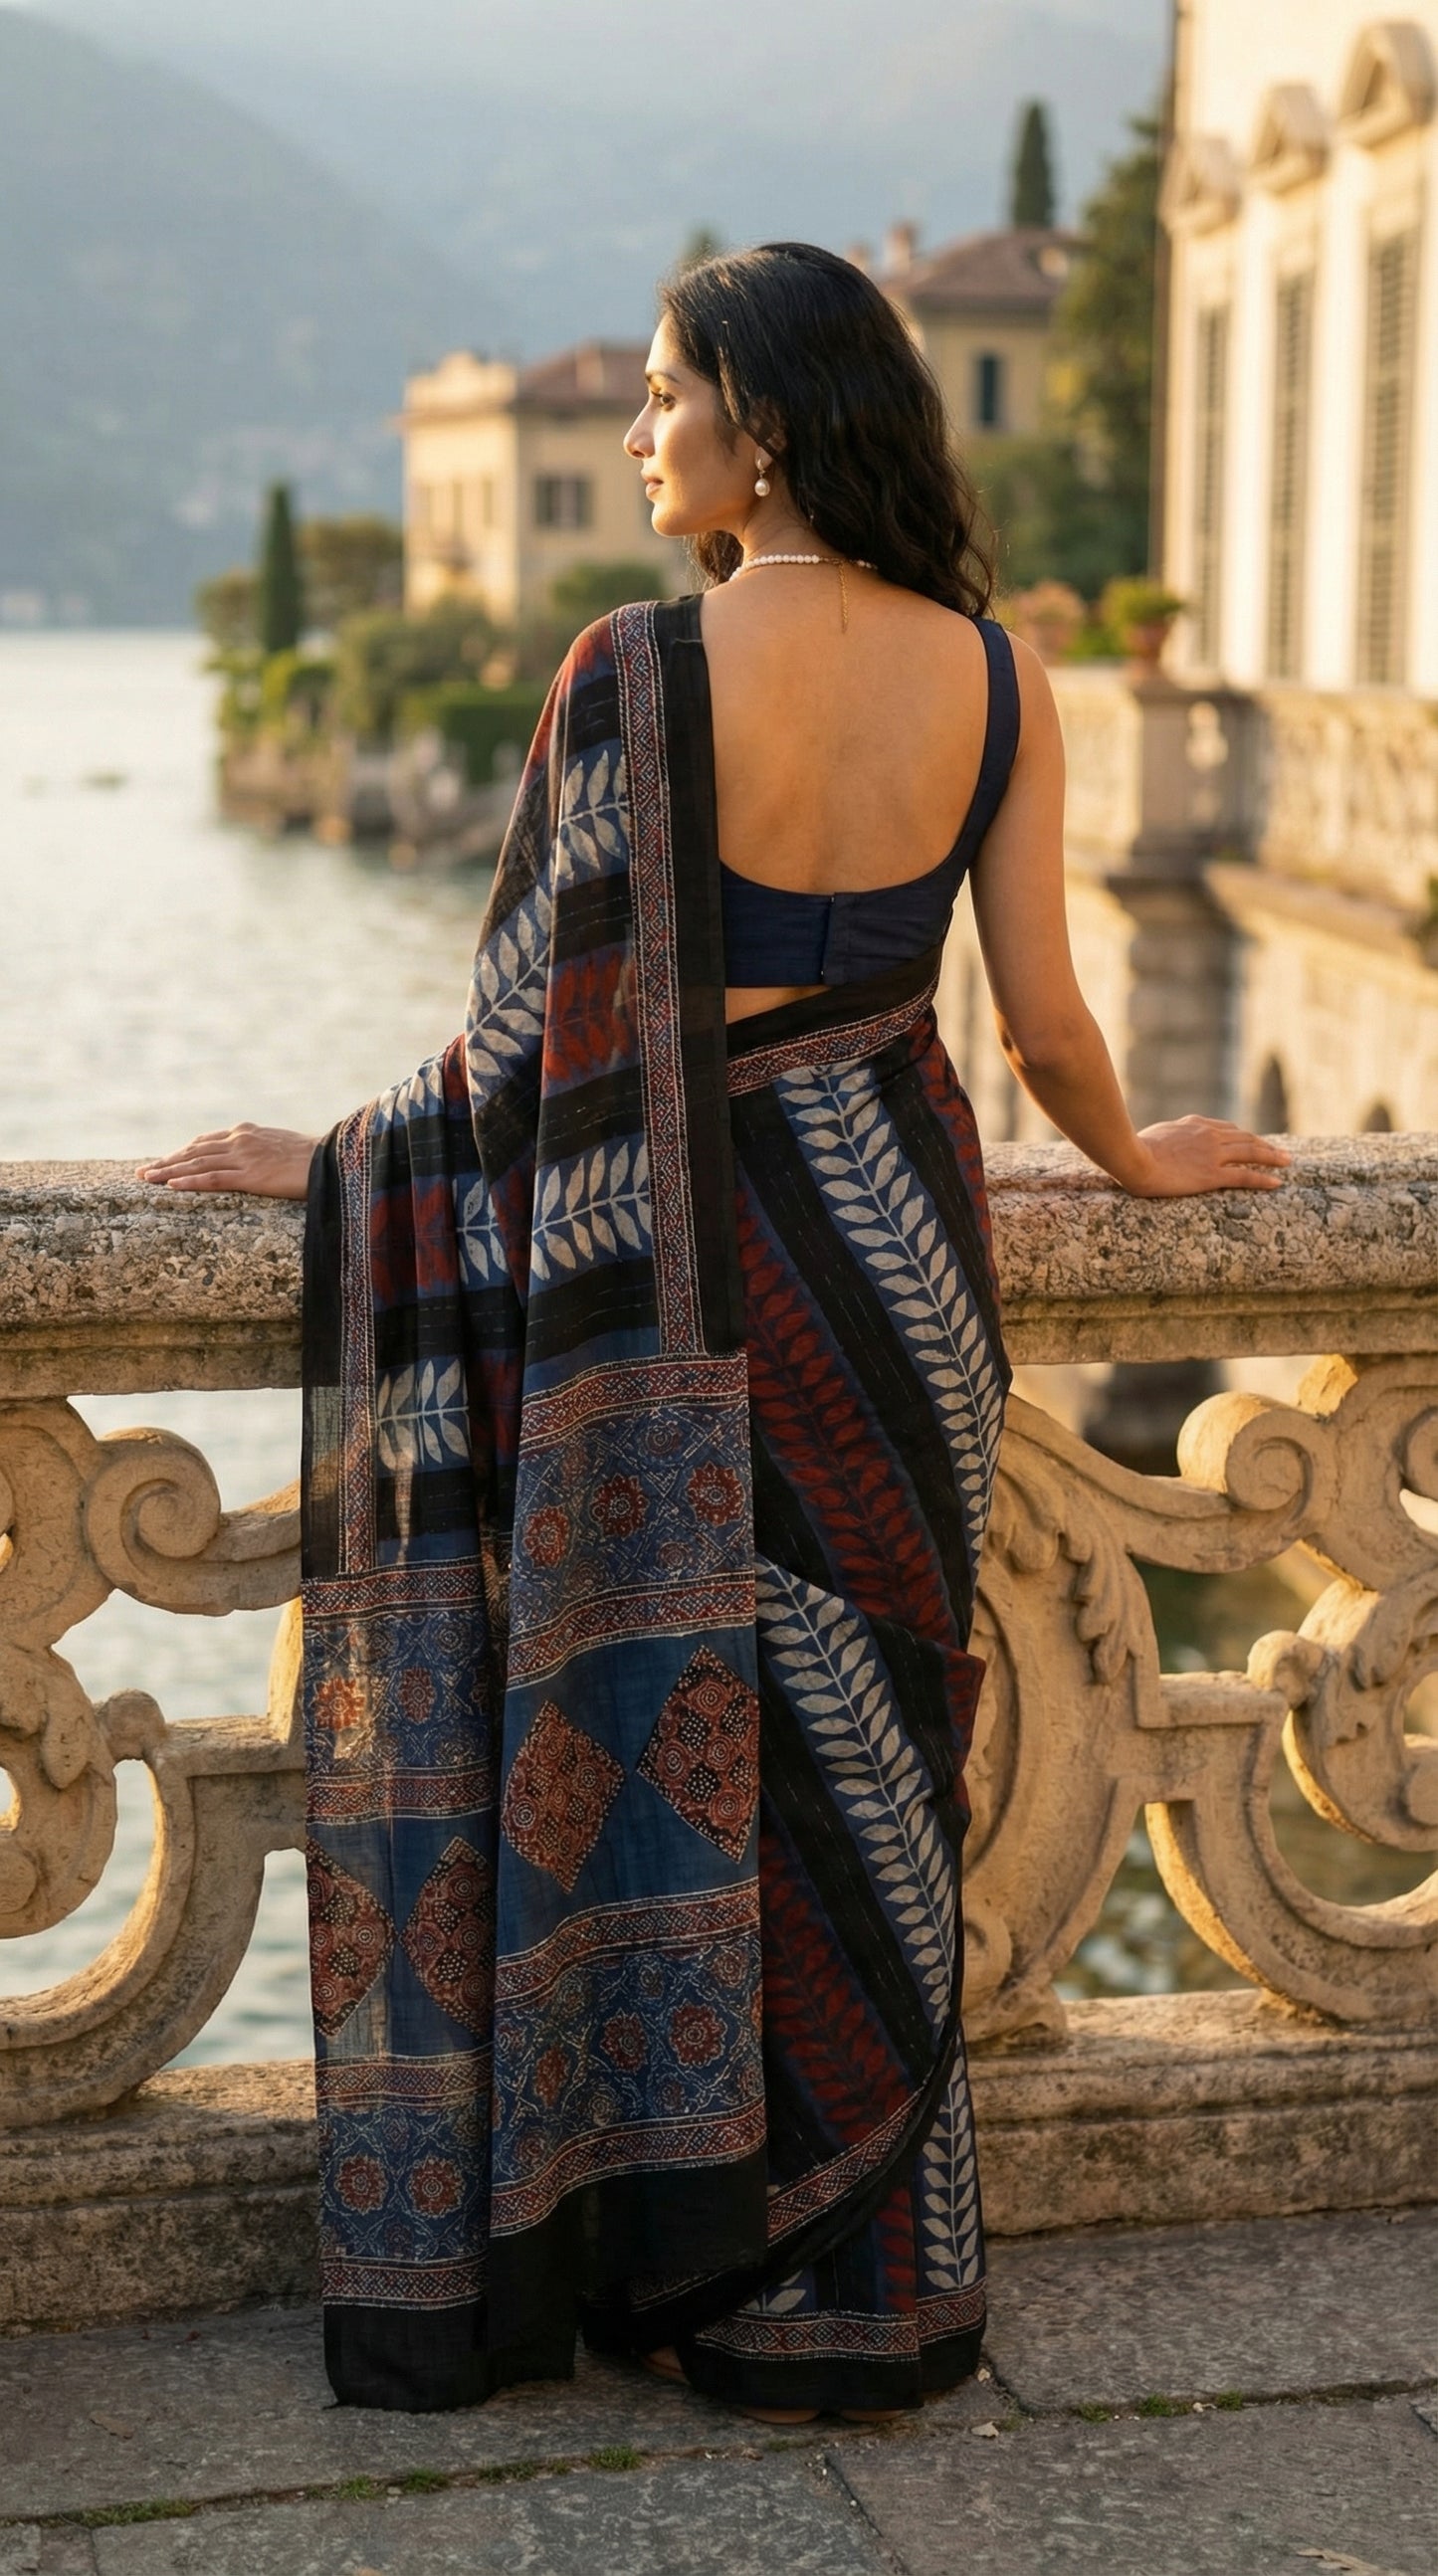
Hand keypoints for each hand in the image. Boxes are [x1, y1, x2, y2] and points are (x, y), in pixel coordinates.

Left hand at [137, 1125, 318, 1198]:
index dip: (181, 1153)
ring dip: (168, 1172)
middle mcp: (240, 1140)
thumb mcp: (281, 1144)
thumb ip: (260, 1148)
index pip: (204, 1142)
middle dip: (166, 1162)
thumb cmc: (313, 1156)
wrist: (334, 1158)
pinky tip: (170, 1186)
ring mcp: (244, 1157)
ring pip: (196, 1164)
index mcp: (246, 1131)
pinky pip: (213, 1179)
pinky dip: (189, 1182)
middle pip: (193, 1151)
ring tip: (147, 1180)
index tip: (164, 1161)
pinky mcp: (251, 1175)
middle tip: (143, 1172)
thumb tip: (254, 1159)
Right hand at [1123, 1116, 1290, 1197]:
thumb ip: (1171, 1135)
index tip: (1253, 1141)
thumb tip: (1170, 1139)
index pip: (1227, 1129)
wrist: (1132, 1157)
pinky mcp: (1211, 1174)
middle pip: (1245, 1138)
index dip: (1244, 1136)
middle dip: (1265, 1145)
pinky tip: (1276, 1182)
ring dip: (1272, 1157)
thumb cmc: (1134, 1147)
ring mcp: (1212, 1154)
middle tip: (1280, 1152)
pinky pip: (1244, 1175)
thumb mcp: (1157, 1134)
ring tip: (1287, 1161)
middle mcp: (1209, 1135)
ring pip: (1251, 1153)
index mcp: (1195, 1124)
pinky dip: (1263, 1178)